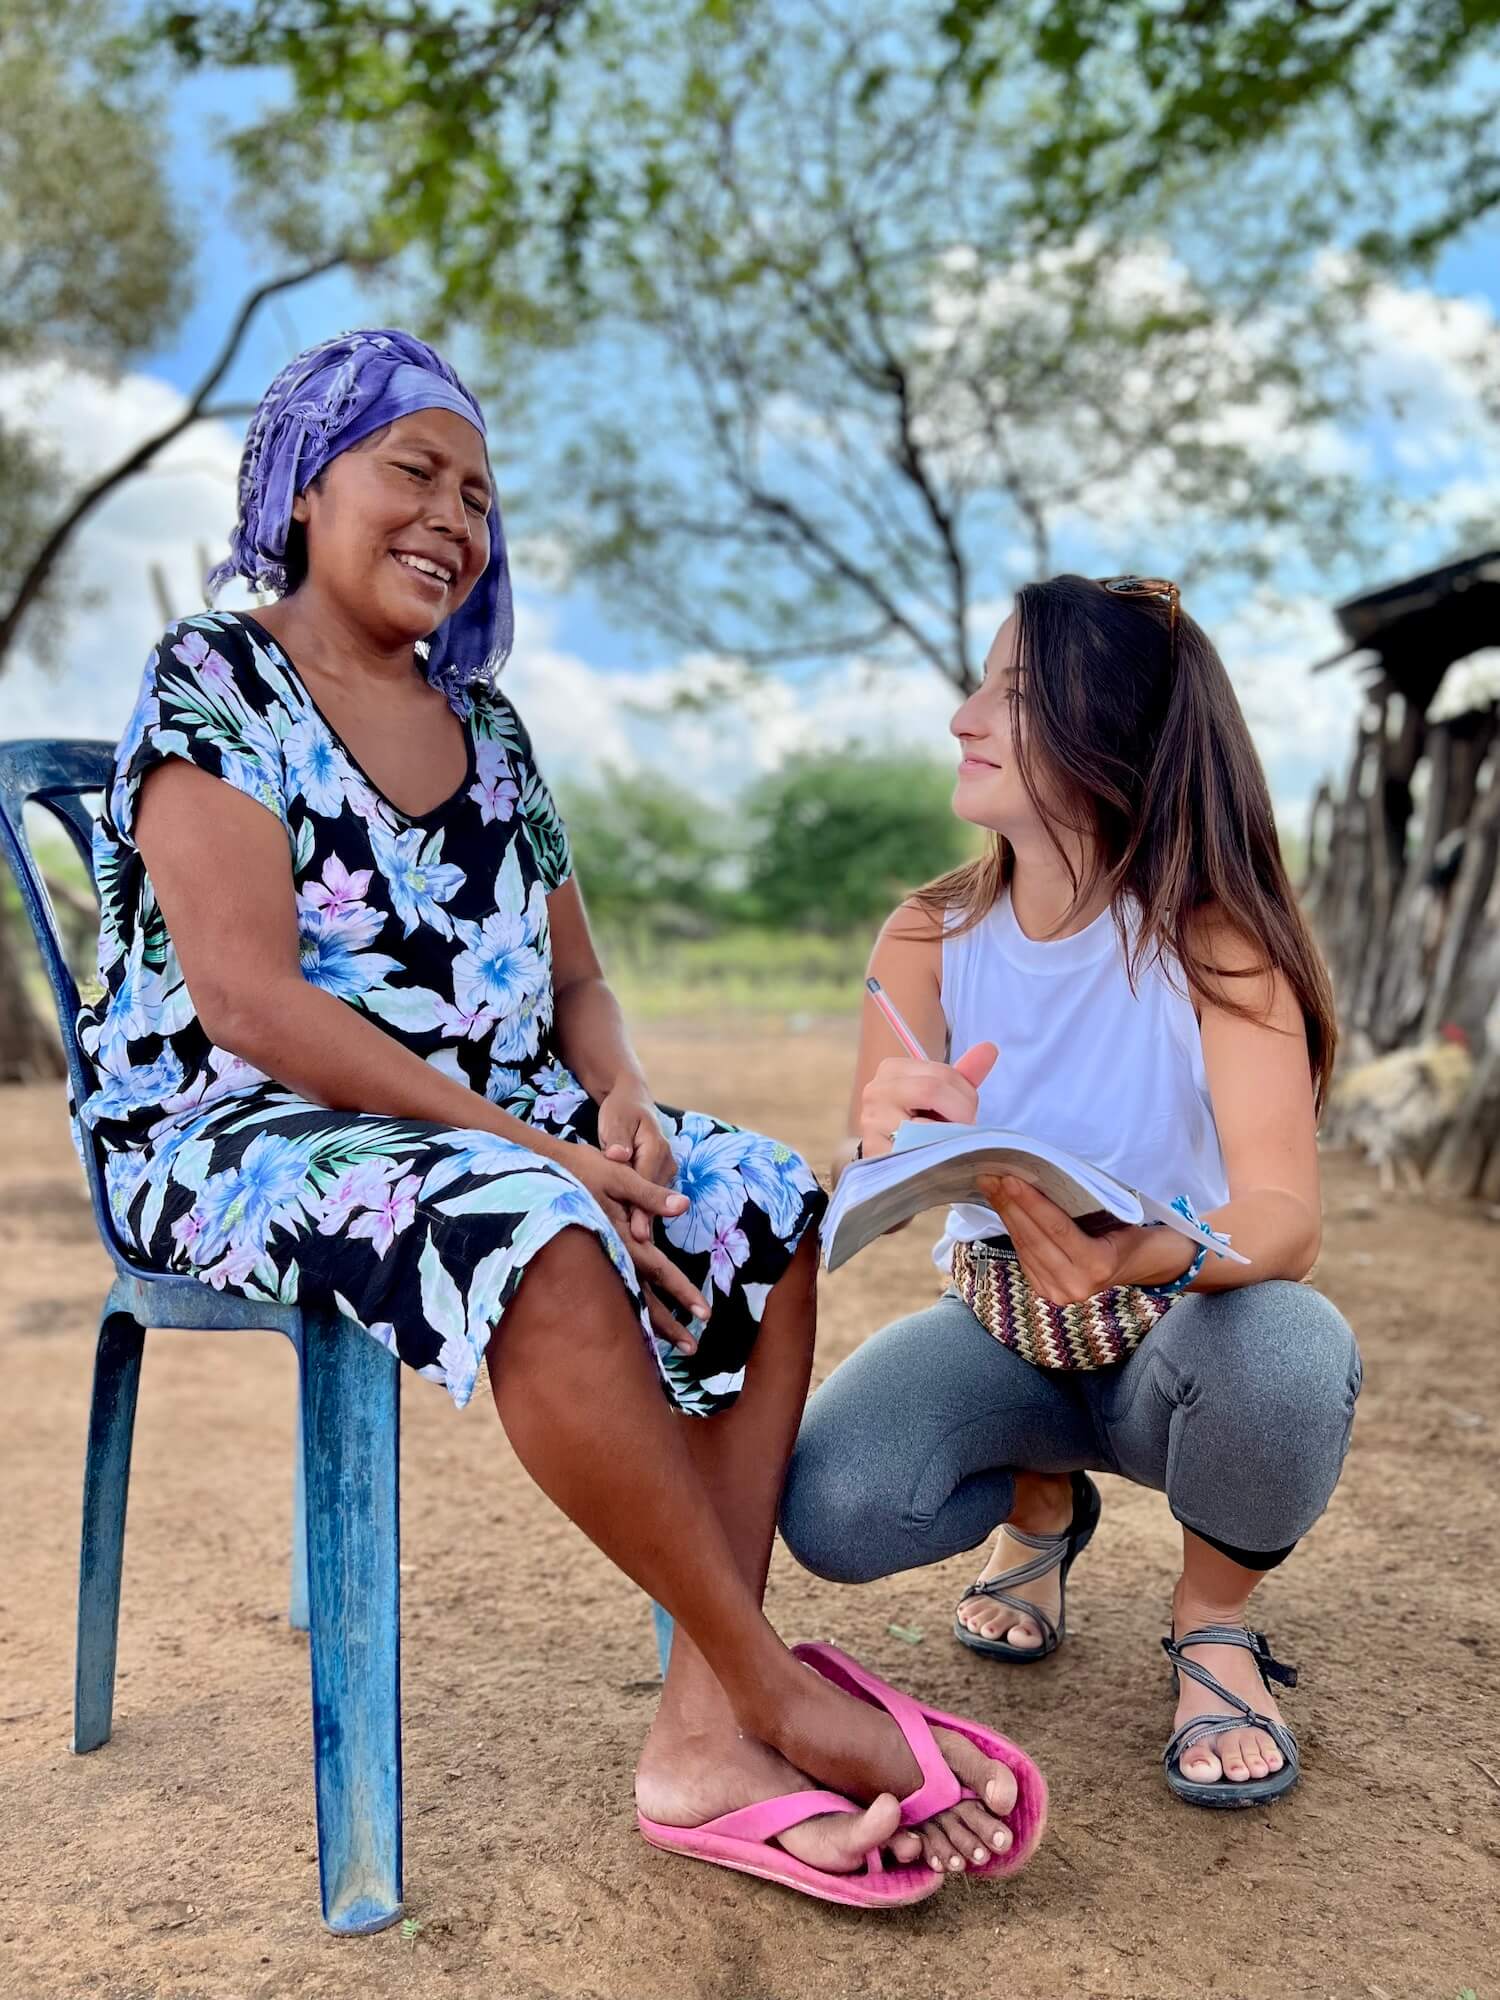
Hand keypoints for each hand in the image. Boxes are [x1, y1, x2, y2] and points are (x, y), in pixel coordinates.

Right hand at [558, 1143, 708, 1352]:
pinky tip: (636, 1322)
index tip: (704, 1315)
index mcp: (622, 1237)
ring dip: (649, 1323)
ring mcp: (597, 1260)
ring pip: (626, 1299)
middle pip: (642, 1297)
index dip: (682, 1292)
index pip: (659, 1270)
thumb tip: (684, 1205)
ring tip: (670, 1346)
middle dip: (667, 1325)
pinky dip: (627, 1308)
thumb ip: (650, 1195)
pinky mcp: (589, 1258)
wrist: (536, 1172)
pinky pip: (612, 1289)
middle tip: (691, 1349)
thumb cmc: (579, 1169)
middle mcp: (610, 1255)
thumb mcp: (618, 1176)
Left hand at [598, 1078, 677, 1244]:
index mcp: (656, 1147)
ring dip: (643, 1222)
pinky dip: (640, 1214)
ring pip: (653, 1201)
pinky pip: (649, 1199)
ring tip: (633, 1250)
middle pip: (654, 1199)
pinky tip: (630, 1235)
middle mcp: (666, 1161)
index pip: (648, 1185)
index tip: (637, 1234)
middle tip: (635, 1250)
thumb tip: (618, 1156)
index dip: (643, 1211)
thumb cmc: (621, 1110)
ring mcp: (664, 1170)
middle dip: (644, 1223)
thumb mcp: (615, 1119)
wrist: (632, 1100)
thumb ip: (617, 1139)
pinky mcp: (658, 1177)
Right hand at [857, 1041, 997, 1158]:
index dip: (966, 1095)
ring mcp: (872, 1122)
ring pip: (925, 1122)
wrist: (891, 1156)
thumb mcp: (941, 1095)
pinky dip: (936, 1154)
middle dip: (960, 1113)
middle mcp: (876, 1090)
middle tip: (963, 1130)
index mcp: (892, 1069)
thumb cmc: (919, 1122)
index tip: (966, 1113)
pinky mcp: (876, 1152)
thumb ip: (965, 1074)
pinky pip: (917, 1150)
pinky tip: (936, 1156)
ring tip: (949, 1142)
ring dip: (949, 1136)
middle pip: (932, 1090)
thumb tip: (990, 1048)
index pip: (942, 1074)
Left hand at [978, 1174, 1136, 1305]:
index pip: (1057, 1228)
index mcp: (1098, 1264)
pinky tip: (1004, 1210)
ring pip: (1024, 1248)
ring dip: (1006, 1216)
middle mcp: (1077, 1284)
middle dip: (1009, 1205)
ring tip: (991, 1189)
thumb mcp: (1115, 1216)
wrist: (1137, 1265)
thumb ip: (1081, 1206)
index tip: (1009, 1179)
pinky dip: (1013, 1231)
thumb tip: (1038, 1178)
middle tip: (990, 1178)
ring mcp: (1060, 1292)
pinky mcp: (1047, 1292)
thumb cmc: (1127, 1232)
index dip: (1030, 1203)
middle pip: (1034, 1239)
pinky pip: (1024, 1257)